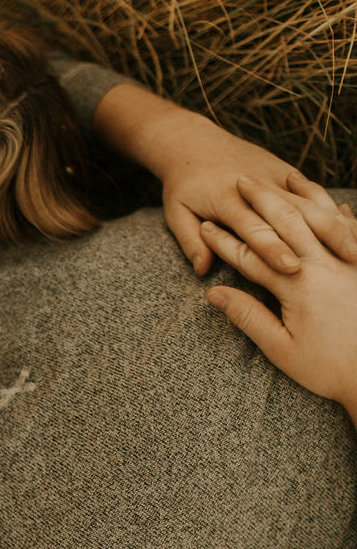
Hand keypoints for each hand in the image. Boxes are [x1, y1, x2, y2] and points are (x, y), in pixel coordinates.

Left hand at [152, 112, 356, 274]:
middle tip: (340, 262)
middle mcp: (255, 184)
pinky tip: (351, 228)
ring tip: (354, 251)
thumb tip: (201, 270)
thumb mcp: (175, 212)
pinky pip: (313, 191)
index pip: (254, 228)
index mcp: (226, 199)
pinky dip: (332, 208)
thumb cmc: (182, 184)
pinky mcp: (285, 170)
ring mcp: (274, 175)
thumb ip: (190, 240)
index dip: (273, 249)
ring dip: (333, 225)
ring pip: (309, 201)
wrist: (192, 142)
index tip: (292, 269)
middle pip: (291, 215)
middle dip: (315, 238)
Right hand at [201, 177, 356, 408]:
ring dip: (297, 197)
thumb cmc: (329, 369)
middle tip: (239, 181)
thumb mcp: (281, 350)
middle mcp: (323, 267)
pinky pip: (352, 230)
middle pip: (285, 223)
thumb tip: (214, 292)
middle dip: (259, 201)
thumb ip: (248, 317)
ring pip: (319, 219)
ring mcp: (349, 264)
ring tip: (280, 179)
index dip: (224, 240)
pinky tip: (331, 203)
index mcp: (298, 286)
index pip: (251, 254)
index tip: (205, 226)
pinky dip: (338, 214)